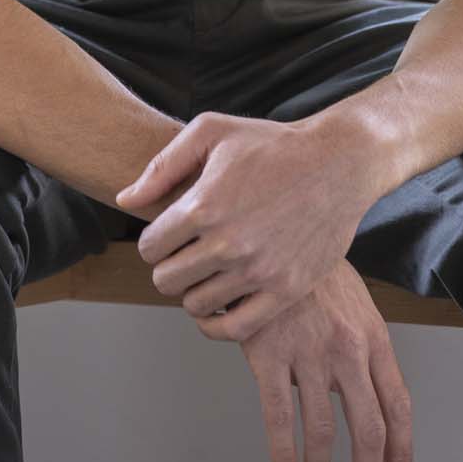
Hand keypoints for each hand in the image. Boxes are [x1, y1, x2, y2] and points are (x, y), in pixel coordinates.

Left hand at [116, 112, 380, 342]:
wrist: (337, 163)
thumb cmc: (271, 143)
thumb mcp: (213, 132)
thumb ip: (163, 166)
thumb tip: (125, 200)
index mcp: (203, 206)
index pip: (149, 247)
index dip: (154, 240)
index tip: (171, 233)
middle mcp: (227, 243)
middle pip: (166, 280)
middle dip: (170, 266)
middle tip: (187, 253)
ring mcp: (257, 271)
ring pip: (195, 305)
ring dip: (194, 290)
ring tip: (208, 271)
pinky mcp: (285, 291)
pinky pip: (233, 329)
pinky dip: (217, 323)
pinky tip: (220, 301)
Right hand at [242, 258, 413, 461]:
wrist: (272, 232)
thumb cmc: (314, 270)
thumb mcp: (354, 301)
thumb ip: (363, 347)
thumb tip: (362, 396)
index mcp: (373, 335)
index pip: (398, 405)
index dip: (400, 448)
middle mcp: (347, 348)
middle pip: (369, 428)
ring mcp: (308, 352)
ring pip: (323, 431)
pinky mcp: (270, 353)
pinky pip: (280, 416)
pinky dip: (284, 452)